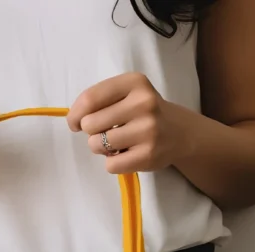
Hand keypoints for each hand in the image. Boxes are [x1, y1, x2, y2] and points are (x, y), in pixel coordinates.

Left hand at [67, 73, 187, 173]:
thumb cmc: (144, 112)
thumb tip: (74, 120)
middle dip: (91, 131)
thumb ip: (100, 100)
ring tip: (115, 143)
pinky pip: (110, 165)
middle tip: (105, 131)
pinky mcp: (148, 156)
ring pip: (97, 145)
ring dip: (99, 148)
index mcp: (134, 83)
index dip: (75, 114)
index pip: (90, 99)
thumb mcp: (127, 94)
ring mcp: (147, 130)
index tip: (75, 122)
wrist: (180, 133)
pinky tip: (125, 155)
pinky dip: (112, 163)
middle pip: (90, 124)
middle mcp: (143, 103)